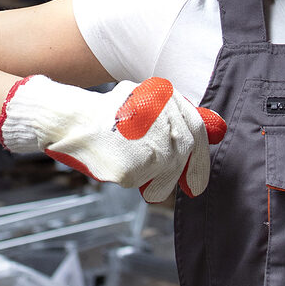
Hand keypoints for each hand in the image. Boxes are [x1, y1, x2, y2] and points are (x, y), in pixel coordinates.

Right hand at [0, 75, 226, 202]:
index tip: (199, 176)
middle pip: (184, 154)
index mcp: (164, 101)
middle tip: (189, 186)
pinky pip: (143, 181)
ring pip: (166, 173)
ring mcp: (148, 148)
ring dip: (159, 178)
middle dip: (186, 171)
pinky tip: (121, 165)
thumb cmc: (107, 112)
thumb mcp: (143, 99)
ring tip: (138, 168)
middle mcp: (161, 123)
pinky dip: (137, 179)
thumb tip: (212, 131)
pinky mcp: (133, 171)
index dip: (201, 156)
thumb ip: (175, 114)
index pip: (195, 131)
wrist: (71, 122)